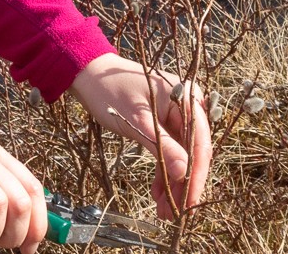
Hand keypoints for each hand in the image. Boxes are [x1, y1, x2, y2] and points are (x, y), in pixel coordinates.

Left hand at [69, 53, 213, 217]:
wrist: (88, 72)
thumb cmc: (110, 91)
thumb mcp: (137, 122)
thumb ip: (164, 147)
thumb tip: (186, 174)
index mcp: (189, 100)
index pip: (199, 146)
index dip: (196, 177)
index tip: (190, 204)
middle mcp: (190, 106)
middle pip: (193, 153)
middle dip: (183, 184)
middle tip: (175, 214)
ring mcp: (178, 114)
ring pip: (181, 155)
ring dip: (173, 182)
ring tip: (165, 211)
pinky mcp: (165, 122)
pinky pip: (169, 150)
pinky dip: (163, 170)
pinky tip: (158, 193)